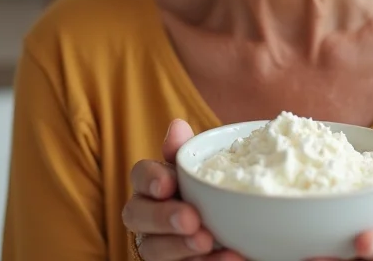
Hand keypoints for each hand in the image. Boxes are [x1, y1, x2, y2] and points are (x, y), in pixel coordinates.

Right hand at [122, 119, 243, 260]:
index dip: (150, 179)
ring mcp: (156, 243)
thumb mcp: (205, 169)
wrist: (236, 231)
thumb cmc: (213, 191)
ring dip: (180, 247)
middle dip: (162, 217)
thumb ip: (188, 152)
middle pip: (136, 214)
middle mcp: (148, 212)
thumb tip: (177, 125)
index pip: (139, 175)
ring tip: (209, 242)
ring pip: (152, 249)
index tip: (168, 184)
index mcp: (155, 181)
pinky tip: (227, 258)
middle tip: (192, 220)